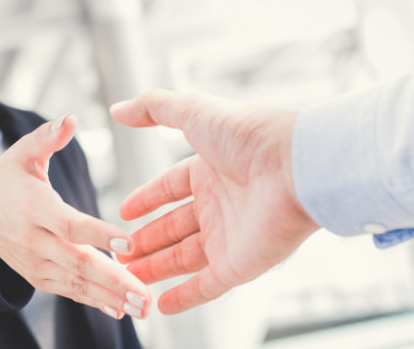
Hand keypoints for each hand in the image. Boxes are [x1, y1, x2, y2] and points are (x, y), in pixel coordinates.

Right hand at [0, 114, 150, 318]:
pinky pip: (69, 290)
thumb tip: (71, 118)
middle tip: (145, 296)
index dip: (98, 234)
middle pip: (77, 262)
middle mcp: (35, 240)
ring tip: (142, 308)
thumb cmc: (5, 179)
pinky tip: (120, 310)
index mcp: (35, 207)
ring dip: (110, 297)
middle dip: (113, 280)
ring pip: (76, 283)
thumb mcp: (21, 153)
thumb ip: (46, 138)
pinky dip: (94, 301)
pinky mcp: (38, 276)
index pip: (69, 224)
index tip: (128, 242)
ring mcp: (36, 262)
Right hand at [110, 89, 319, 313]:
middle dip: (144, 241)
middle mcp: (218, 205)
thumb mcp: (193, 111)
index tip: (123, 214)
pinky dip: (185, 298)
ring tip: (127, 277)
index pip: (169, 188)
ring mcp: (229, 237)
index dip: (145, 200)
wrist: (296, 168)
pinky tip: (161, 305)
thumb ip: (154, 107)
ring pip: (183, 258)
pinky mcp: (240, 265)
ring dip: (156, 269)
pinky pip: (207, 286)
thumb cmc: (248, 136)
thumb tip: (118, 109)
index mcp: (208, 171)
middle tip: (118, 253)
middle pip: (172, 228)